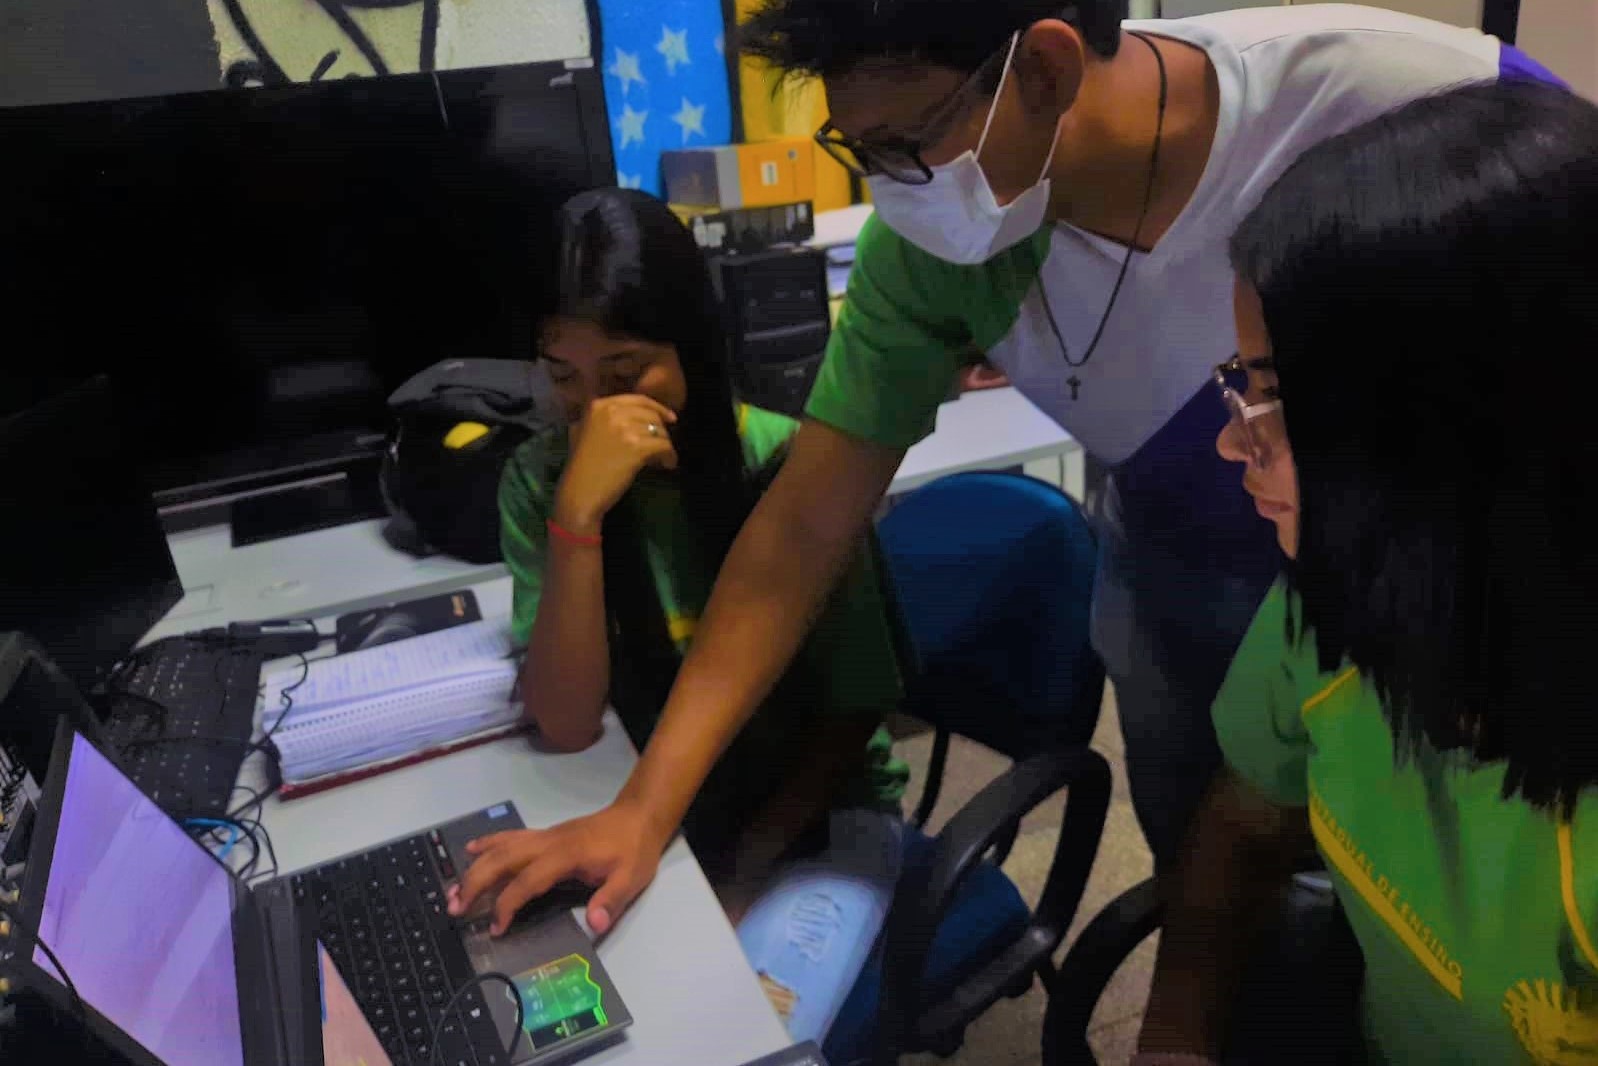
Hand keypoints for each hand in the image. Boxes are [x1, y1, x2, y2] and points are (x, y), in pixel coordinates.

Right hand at [446, 798, 670, 936]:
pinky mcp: (546, 835)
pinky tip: (471, 849)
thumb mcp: (631, 878)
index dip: (508, 904)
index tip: (496, 928)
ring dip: (475, 867)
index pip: (528, 881)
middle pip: (503, 859)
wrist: (638, 816)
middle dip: (476, 883)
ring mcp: (545, 836)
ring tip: (452, 890)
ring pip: (501, 848)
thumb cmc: (634, 849)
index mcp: (566, 855)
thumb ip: (612, 901)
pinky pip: (510, 837)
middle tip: (454, 908)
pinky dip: (489, 843)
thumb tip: (595, 924)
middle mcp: (548, 842)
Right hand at [552, 395, 677, 534]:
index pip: (638, 399)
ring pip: (660, 430)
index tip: (670, 418)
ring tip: (664, 458)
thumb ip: (607, 418)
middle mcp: (611, 412)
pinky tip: (668, 464)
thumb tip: (641, 416)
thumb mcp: (586, 432)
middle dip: (662, 430)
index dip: (658, 408)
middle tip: (663, 446)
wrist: (580, 492)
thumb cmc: (583, 467)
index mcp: (599, 405)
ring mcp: (624, 428)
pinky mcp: (636, 447)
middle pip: (651, 414)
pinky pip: (664, 446)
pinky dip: (669, 456)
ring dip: (666, 445)